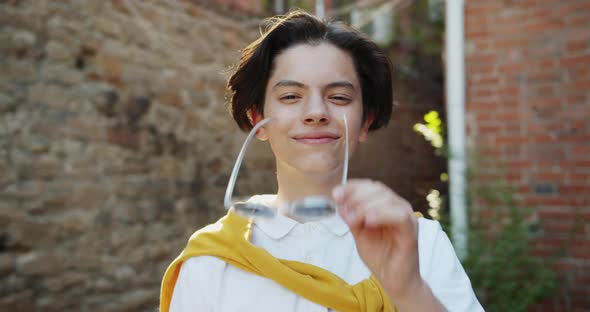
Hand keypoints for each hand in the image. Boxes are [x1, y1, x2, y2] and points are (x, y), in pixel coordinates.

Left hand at [332, 179, 421, 300]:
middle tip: (344, 211)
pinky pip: (399, 216)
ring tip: (352, 220)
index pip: (370, 186)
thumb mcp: (359, 233)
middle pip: (377, 189)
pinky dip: (381, 215)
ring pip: (387, 199)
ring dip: (364, 206)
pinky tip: (368, 222)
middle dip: (356, 197)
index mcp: (386, 204)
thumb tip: (339, 201)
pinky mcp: (411, 231)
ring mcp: (407, 217)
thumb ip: (351, 217)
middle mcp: (398, 206)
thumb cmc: (380, 256)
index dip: (352, 187)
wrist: (394, 280)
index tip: (336, 194)